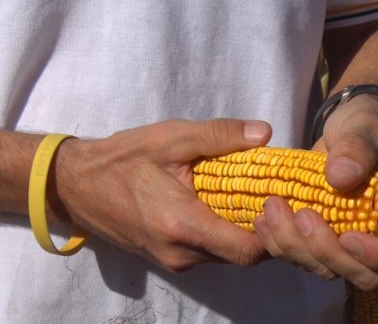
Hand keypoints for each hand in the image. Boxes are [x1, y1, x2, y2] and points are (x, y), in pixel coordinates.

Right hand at [52, 119, 271, 271]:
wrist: (76, 186)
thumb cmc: (123, 159)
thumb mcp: (170, 139)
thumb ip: (219, 136)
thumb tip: (265, 133)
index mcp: (183, 225)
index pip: (248, 250)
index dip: (275, 232)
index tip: (283, 205)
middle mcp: (181, 254)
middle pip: (241, 256)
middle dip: (263, 230)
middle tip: (274, 198)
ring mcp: (173, 262)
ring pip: (225, 255)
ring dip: (242, 232)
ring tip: (252, 199)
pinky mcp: (166, 260)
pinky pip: (207, 253)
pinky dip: (223, 235)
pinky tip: (224, 208)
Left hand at [254, 95, 377, 289]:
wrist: (351, 127)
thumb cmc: (368, 124)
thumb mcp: (367, 126)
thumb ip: (359, 147)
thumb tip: (340, 178)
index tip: (348, 237)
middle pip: (367, 274)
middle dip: (328, 252)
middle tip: (302, 214)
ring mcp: (355, 242)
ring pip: (330, 270)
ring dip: (298, 248)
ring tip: (272, 209)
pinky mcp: (326, 239)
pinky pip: (304, 257)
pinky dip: (281, 243)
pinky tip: (262, 218)